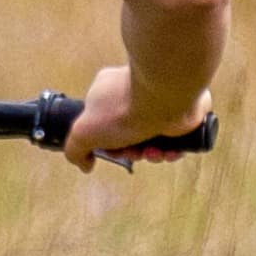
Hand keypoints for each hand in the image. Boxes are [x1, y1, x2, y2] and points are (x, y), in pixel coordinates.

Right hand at [63, 61, 207, 170]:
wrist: (163, 100)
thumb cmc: (122, 110)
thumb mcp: (83, 133)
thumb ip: (75, 150)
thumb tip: (85, 165)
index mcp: (107, 91)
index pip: (103, 123)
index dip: (107, 144)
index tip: (112, 149)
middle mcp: (133, 93)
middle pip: (129, 135)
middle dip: (132, 151)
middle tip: (134, 152)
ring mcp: (158, 101)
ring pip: (152, 139)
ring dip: (151, 154)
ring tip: (153, 152)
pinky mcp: (180, 111)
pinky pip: (174, 138)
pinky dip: (170, 150)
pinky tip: (167, 151)